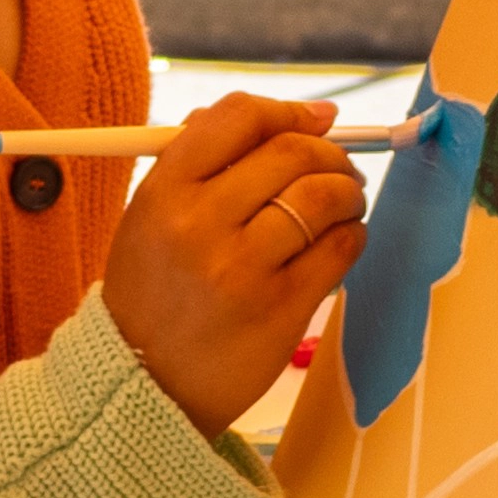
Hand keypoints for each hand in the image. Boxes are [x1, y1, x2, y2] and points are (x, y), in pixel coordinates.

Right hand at [101, 95, 371, 433]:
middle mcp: (201, 224)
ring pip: (323, 197)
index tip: (314, 121)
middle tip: (338, 169)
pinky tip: (341, 241)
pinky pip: (340, 249)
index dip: (287, 112)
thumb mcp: (150, 216)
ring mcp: (242, 268)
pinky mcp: (280, 308)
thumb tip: (294, 116)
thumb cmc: (154, 293)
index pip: (238, 117)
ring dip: (348, 193)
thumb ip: (201, 161)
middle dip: (330, 154)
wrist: (145, 385)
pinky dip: (352, 235)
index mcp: (164, 192)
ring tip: (345, 204)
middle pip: (291, 153)